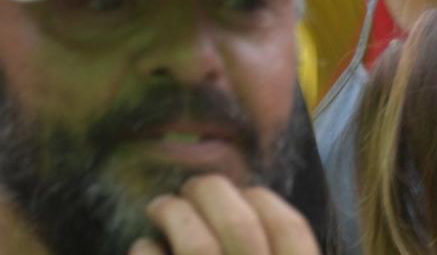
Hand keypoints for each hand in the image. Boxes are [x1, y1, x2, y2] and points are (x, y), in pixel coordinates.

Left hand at [128, 177, 319, 254]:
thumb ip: (267, 246)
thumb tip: (244, 199)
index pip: (291, 231)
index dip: (263, 201)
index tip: (243, 192)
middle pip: (240, 227)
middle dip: (209, 192)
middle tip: (190, 188)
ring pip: (197, 245)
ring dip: (172, 214)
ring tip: (160, 208)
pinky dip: (145, 249)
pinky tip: (145, 247)